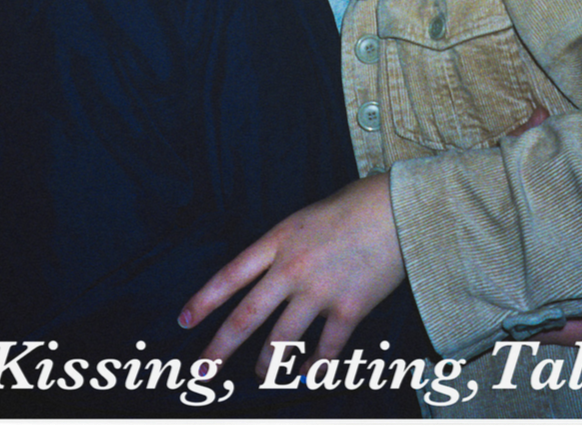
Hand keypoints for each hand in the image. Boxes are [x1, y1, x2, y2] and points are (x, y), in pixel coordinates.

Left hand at [178, 174, 404, 377]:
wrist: (397, 209)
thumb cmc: (355, 204)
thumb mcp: (307, 216)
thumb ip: (287, 245)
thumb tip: (276, 273)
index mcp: (279, 240)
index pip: (230, 276)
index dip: (204, 301)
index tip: (184, 322)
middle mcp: (291, 269)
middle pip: (246, 317)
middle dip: (219, 349)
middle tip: (200, 372)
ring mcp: (319, 292)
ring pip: (280, 342)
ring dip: (266, 365)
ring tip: (259, 376)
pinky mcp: (348, 309)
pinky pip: (325, 350)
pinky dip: (315, 368)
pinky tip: (307, 377)